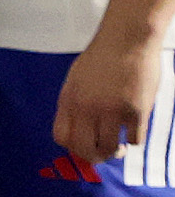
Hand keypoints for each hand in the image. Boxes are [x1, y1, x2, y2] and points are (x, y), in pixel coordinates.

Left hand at [56, 32, 163, 167]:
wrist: (127, 39)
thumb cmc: (102, 57)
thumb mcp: (76, 79)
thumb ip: (74, 103)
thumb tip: (77, 129)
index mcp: (69, 100)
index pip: (61, 137)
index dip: (72, 147)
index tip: (82, 147)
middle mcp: (86, 108)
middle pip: (83, 149)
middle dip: (93, 157)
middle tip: (103, 154)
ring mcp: (111, 110)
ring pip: (109, 148)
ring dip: (115, 152)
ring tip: (119, 147)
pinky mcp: (136, 110)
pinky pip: (135, 139)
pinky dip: (135, 140)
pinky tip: (134, 131)